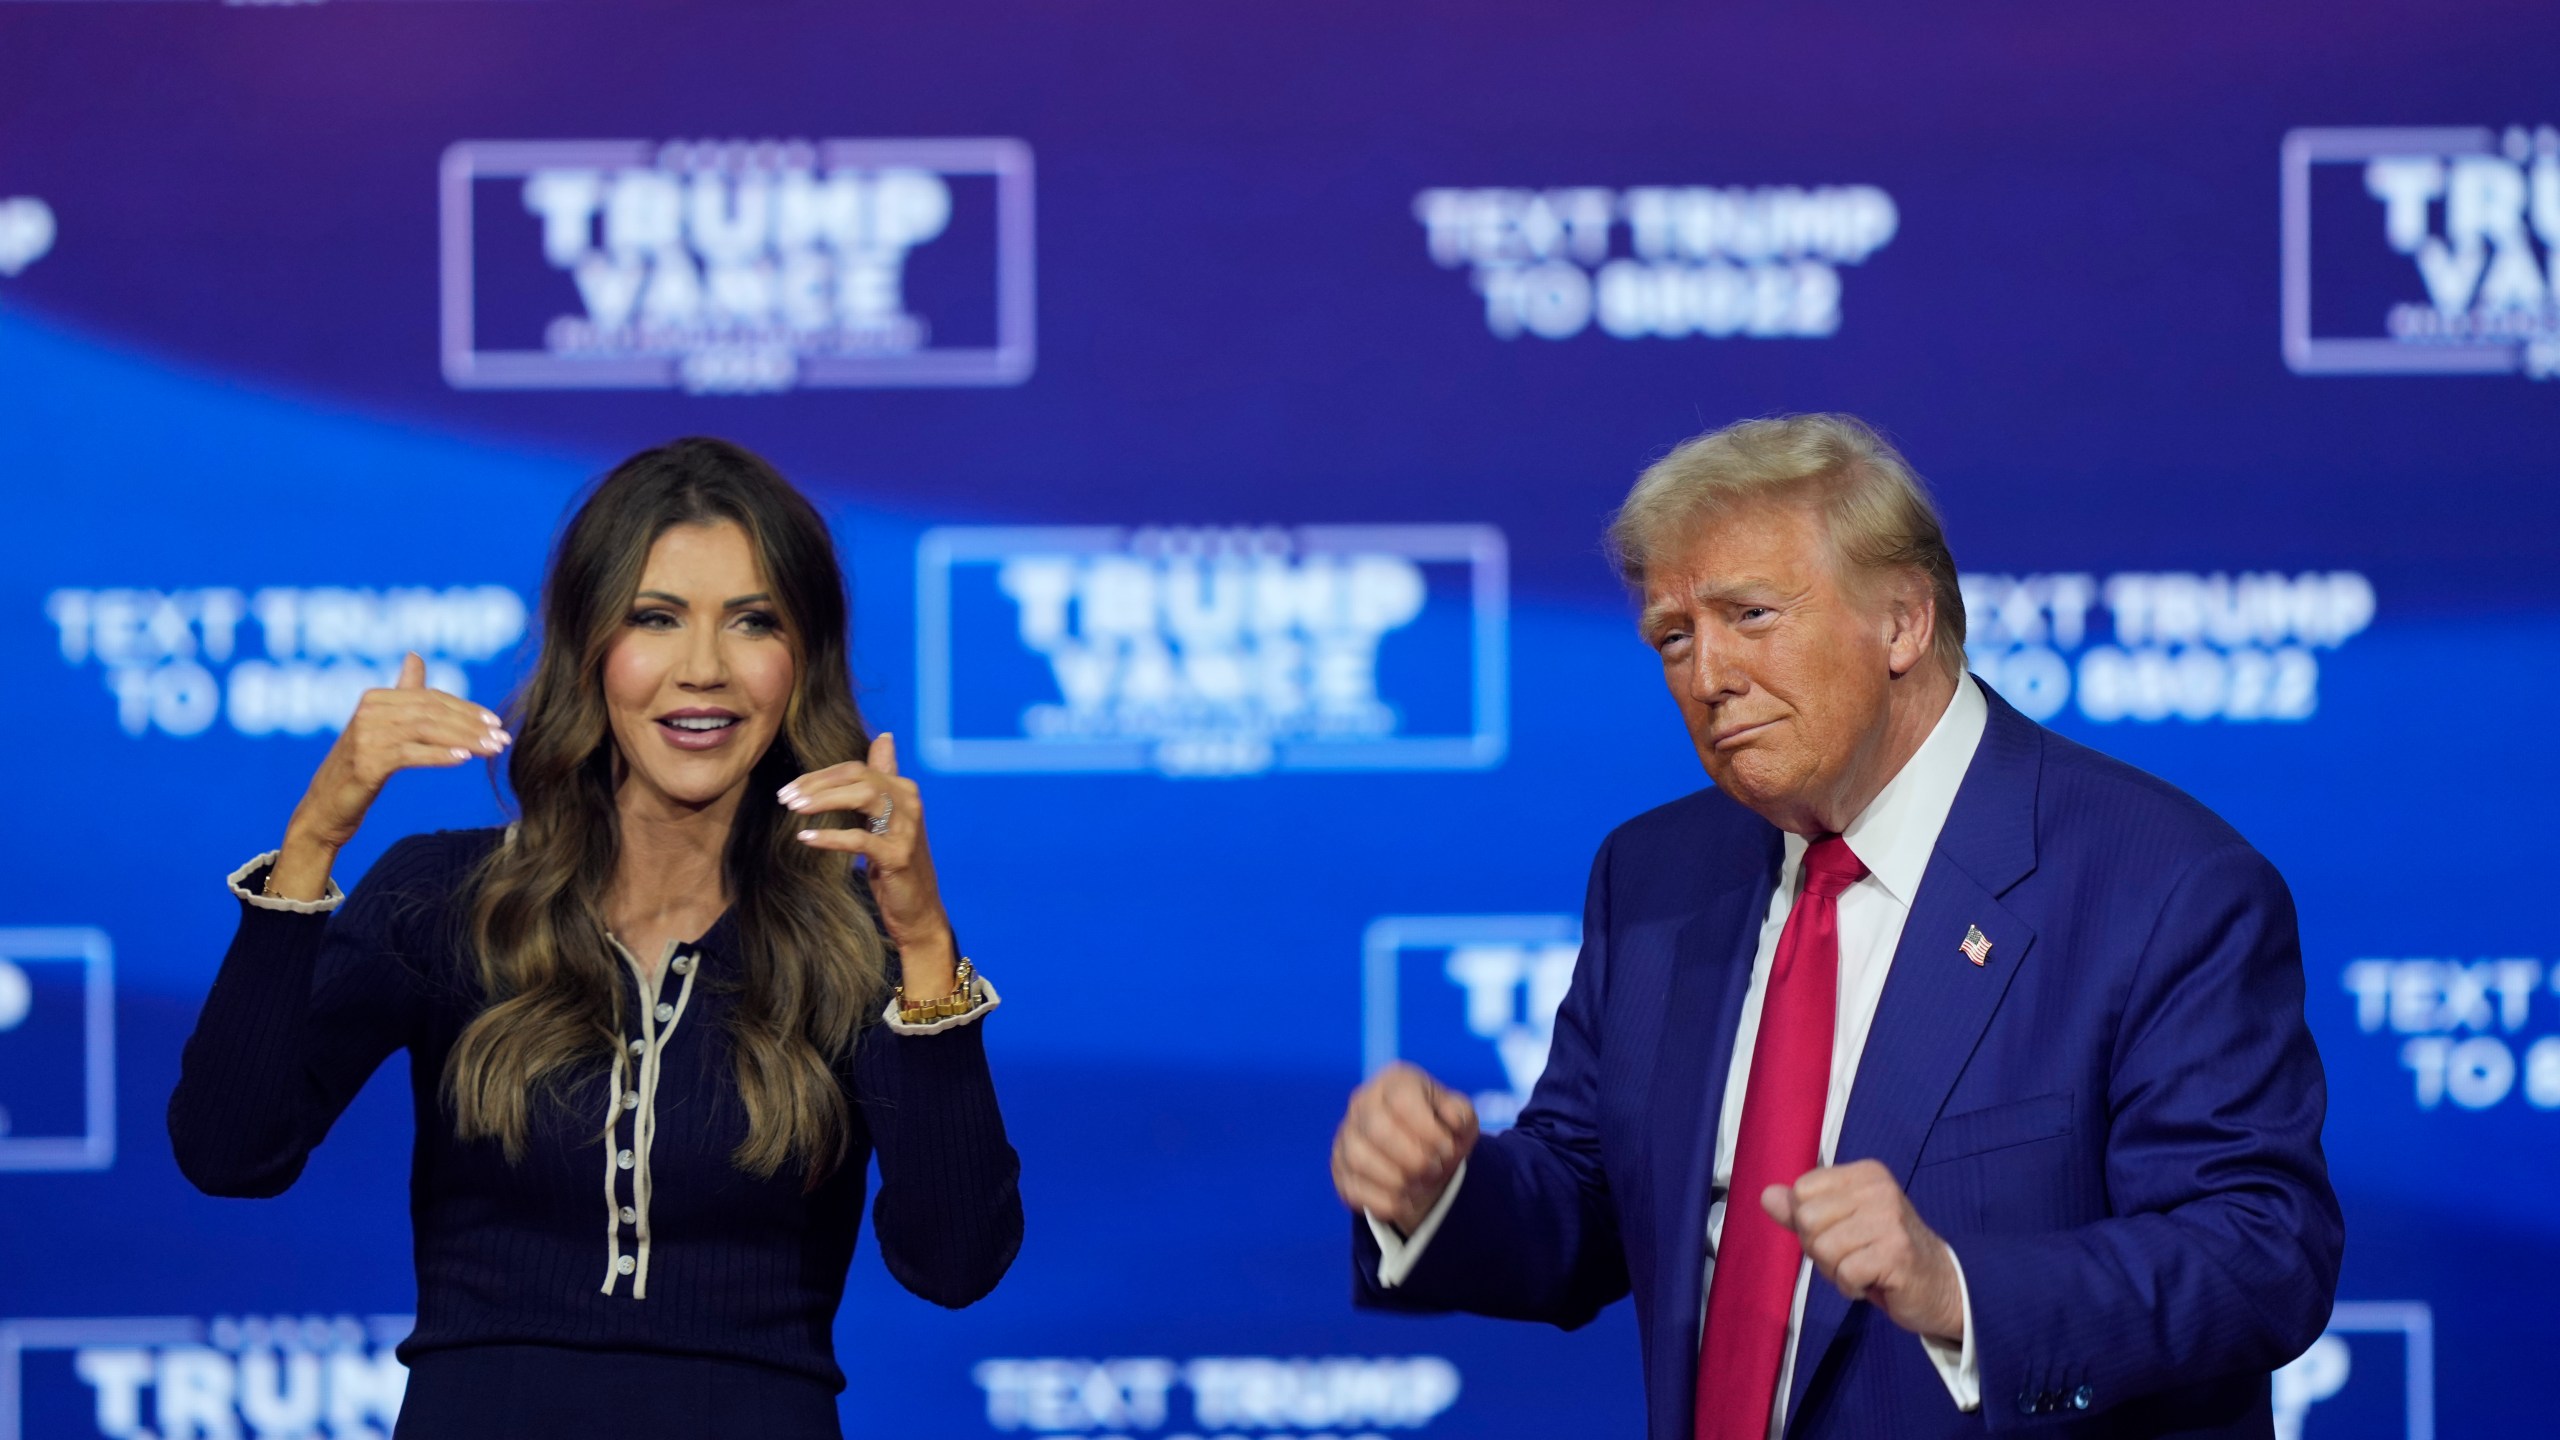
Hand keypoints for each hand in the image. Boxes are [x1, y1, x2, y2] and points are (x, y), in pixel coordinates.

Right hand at [270, 654, 508, 899]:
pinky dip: (439, 755)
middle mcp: (369, 711)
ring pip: (426, 731)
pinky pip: (410, 755)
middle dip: (472, 725)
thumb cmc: (360, 766)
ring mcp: (365, 737)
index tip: (496, 722)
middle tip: (502, 738)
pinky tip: (463, 759)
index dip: (466, 709)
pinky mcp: (365, 763)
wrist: (325, 808)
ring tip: (492, 749)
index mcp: (376, 699)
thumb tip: (415, 656)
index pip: (431, 698)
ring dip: (464, 739)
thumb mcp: (382, 726)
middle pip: (432, 712)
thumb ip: (402, 693)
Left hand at [779, 733, 956, 997]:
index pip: (856, 767)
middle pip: (859, 776)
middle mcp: (909, 802)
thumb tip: (885, 737)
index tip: (790, 788)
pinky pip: (860, 839)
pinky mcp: (899, 856)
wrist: (918, 910)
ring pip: (863, 797)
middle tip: (784, 798)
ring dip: (824, 800)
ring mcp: (907, 828)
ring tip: (794, 810)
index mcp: (903, 789)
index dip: (820, 774)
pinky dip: (831, 837)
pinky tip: (806, 838)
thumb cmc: (895, 861)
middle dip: (817, 784)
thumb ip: (884, 777)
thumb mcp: (889, 817)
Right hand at [1331, 1062, 1479, 1232]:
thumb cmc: (1441, 1130)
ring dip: (1398, 1180)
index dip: (1428, 1129)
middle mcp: (1363, 1102)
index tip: (1448, 1148)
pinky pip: (1353, 1188)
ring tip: (1420, 1185)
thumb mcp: (1460, 1116)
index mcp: (1395, 1082)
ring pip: (1360, 1159)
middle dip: (1414, 1158)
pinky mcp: (1340, 1168)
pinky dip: (1385, 1202)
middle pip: (1377, 1128)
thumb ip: (1461, 1113)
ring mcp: (1346, 1135)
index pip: (1402, 1100)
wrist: (1422, 1155)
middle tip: (1434, 1169)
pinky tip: (1405, 1201)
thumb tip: (1453, 1120)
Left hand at [1761, 1159, 1964, 1343]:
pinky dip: (1851, 1287)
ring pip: (1823, 1248)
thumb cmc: (1883, 1253)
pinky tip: (1874, 1282)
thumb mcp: (1840, 1225)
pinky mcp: (1896, 1253)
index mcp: (1864, 1174)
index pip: (1801, 1191)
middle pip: (1807, 1220)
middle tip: (1853, 1256)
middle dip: (1820, 1249)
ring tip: (1864, 1269)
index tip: (1842, 1235)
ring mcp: (1890, 1219)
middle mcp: (1878, 1188)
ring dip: (1836, 1271)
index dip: (1809, 1223)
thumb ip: (1802, 1210)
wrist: (1941, 1285)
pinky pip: (1844, 1273)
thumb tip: (1766, 1195)